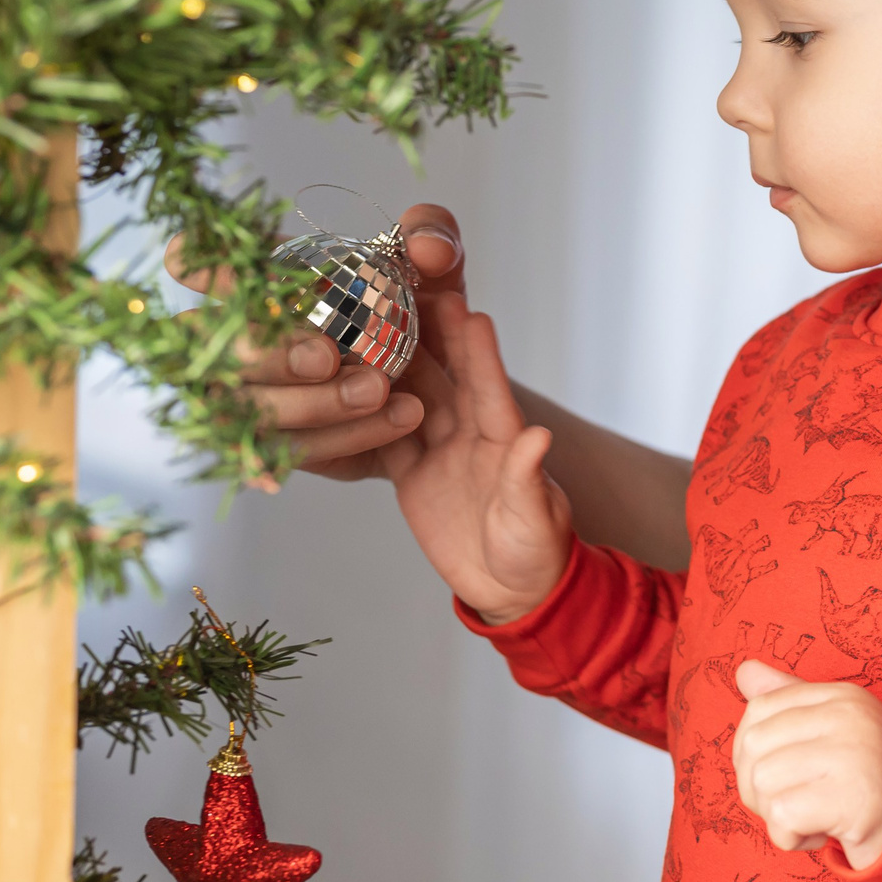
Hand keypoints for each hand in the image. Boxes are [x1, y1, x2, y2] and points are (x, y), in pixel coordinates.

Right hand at [166, 203, 467, 483]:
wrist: (443, 382)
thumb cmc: (415, 310)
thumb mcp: (435, 265)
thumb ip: (433, 234)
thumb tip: (425, 246)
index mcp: (257, 283)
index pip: (196, 264)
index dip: (203, 266)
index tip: (250, 276)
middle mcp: (235, 341)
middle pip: (212, 349)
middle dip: (267, 353)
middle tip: (326, 357)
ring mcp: (250, 398)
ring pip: (248, 408)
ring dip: (313, 403)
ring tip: (381, 392)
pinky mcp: (277, 445)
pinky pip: (289, 451)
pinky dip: (338, 440)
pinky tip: (390, 427)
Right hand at [374, 290, 573, 621]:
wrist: (512, 590)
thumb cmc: (537, 553)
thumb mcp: (535, 519)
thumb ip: (529, 478)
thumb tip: (540, 437)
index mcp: (506, 441)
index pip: (490, 392)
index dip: (480, 355)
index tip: (470, 312)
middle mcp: (471, 437)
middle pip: (447, 381)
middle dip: (432, 338)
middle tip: (413, 291)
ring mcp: (440, 452)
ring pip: (410, 400)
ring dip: (392, 365)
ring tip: (366, 323)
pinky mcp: (414, 476)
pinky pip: (385, 439)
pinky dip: (365, 413)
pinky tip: (341, 383)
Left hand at [733, 659, 881, 869]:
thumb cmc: (868, 785)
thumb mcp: (832, 733)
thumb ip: (790, 701)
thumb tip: (744, 671)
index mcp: (843, 696)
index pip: (760, 708)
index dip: (753, 752)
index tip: (786, 775)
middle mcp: (850, 717)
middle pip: (753, 746)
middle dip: (759, 788)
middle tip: (795, 804)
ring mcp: (853, 754)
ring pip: (762, 783)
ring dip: (776, 816)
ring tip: (813, 818)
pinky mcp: (854, 798)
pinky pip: (782, 817)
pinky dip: (791, 838)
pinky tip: (821, 835)